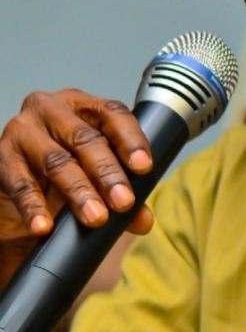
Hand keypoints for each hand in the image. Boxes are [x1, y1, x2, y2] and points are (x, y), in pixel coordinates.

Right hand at [0, 89, 153, 284]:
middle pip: (85, 139)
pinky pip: (21, 183)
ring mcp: (22, 131)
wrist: (19, 183)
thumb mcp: (95, 173)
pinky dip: (34, 207)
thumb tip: (143, 220)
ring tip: (96, 217)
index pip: (113, 113)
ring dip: (78, 191)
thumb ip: (121, 191)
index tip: (144, 167)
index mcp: (83, 105)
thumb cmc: (65, 167)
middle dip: (107, 173)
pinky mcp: (1, 158)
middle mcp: (50, 110)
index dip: (131, 140)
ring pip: (56, 161)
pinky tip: (44, 226)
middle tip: (124, 202)